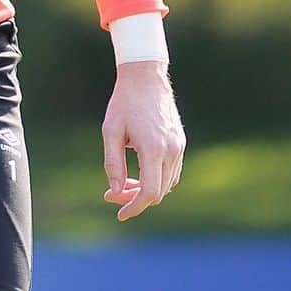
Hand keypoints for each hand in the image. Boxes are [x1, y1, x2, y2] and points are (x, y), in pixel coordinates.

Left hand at [102, 60, 184, 221]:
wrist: (145, 76)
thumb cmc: (124, 102)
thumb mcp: (110, 130)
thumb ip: (113, 163)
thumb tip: (116, 192)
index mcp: (153, 148)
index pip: (150, 192)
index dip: (134, 207)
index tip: (119, 214)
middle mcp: (171, 150)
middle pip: (159, 192)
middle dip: (135, 199)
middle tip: (112, 194)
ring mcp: (179, 146)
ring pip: (167, 184)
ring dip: (147, 190)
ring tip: (124, 184)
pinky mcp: (180, 142)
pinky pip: (172, 172)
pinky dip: (157, 180)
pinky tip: (139, 175)